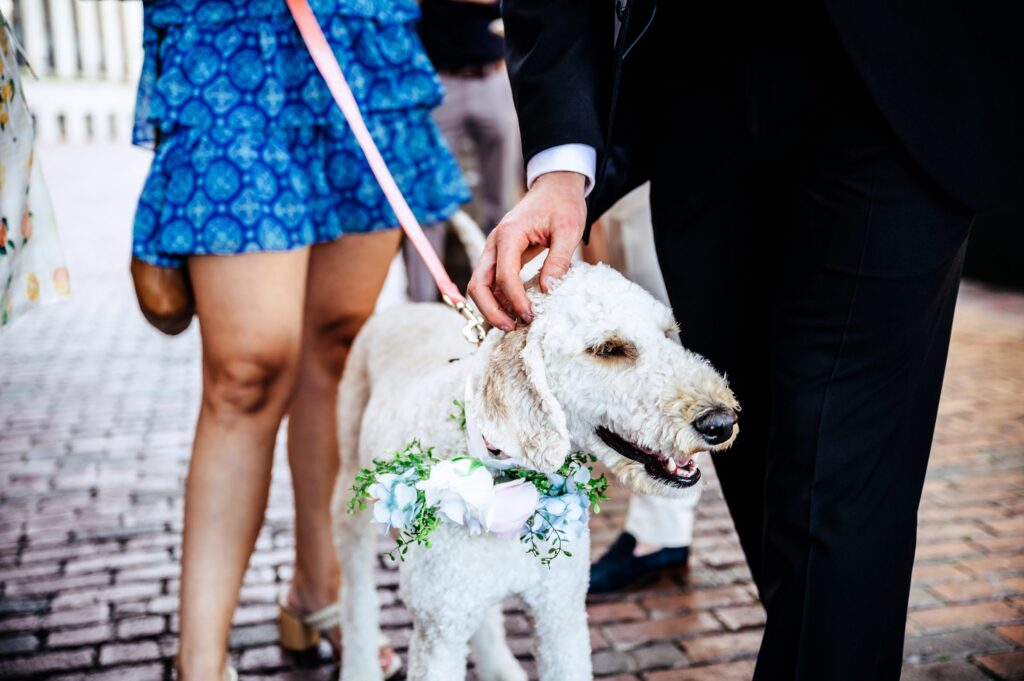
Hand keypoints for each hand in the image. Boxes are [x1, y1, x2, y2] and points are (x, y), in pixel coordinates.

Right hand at [469, 171, 586, 330]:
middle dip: (491, 310)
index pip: (503, 275)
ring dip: (491, 307)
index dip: (514, 300)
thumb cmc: (563, 205)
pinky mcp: (500, 256)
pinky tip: (512, 311)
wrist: (555, 187)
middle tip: (512, 328)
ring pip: (480, 285)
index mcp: (509, 234)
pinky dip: (496, 299)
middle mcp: (495, 243)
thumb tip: (546, 290)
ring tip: (512, 325)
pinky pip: (490, 281)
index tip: (530, 316)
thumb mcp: (569, 230)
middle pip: (478, 284)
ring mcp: (494, 250)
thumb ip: (558, 260)